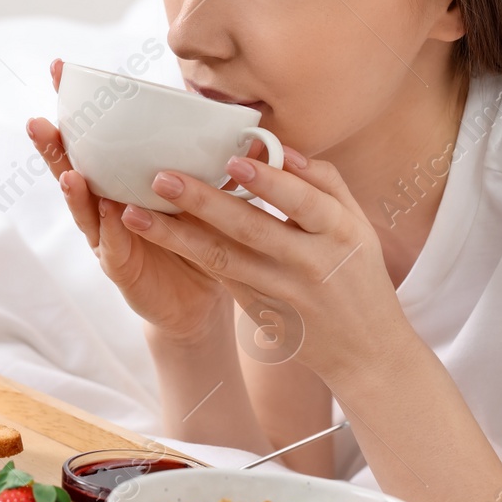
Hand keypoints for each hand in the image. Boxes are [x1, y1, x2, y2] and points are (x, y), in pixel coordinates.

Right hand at [26, 58, 232, 342]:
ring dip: (73, 191)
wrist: (199, 301)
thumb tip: (251, 130)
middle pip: (70, 169)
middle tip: (40, 121)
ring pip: (84, 211)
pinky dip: (110, 231)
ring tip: (68, 172)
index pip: (91, 139)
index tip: (59, 70)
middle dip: (53, 146)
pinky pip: (113, 248)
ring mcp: (108, 238)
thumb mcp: (201, 196)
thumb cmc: (195, 241)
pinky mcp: (122, 270)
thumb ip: (207, 165)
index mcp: (119, 181)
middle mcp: (105, 206)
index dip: (73, 107)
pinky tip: (109, 214)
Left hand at [118, 148, 415, 381]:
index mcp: (342, 234)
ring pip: (223, 260)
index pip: (302, 203)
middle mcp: (310, 264)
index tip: (232, 160)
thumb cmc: (359, 274)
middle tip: (161, 178)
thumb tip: (282, 148)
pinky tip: (157, 236)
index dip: (268, 182)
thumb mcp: (358, 225)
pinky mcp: (260, 314)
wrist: (366, 352)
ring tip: (136, 213)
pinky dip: (189, 254)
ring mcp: (282, 293)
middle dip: (203, 202)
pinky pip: (220, 277)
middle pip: (252, 230)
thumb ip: (324, 183)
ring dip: (176, 236)